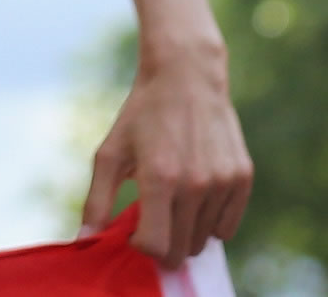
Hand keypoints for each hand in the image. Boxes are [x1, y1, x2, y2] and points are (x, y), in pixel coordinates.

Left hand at [81, 49, 252, 266]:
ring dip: (185, 231)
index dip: (141, 247)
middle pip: (181, 251)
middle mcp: (195, 185)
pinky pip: (226, 227)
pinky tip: (194, 196)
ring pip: (204, 241)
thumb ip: (96, 199)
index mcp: (159, 179)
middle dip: (162, 245)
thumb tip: (85, 240)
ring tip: (171, 199)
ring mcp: (223, 183)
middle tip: (151, 219)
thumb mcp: (110, 153)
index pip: (156, 246)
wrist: (186, 78)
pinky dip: (209, 222)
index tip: (133, 231)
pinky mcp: (243, 178)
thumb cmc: (141, 117)